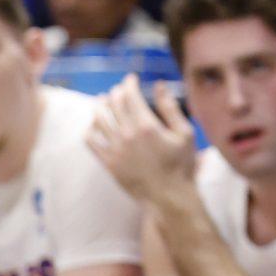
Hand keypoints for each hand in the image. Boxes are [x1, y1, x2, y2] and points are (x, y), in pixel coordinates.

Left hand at [87, 76, 197, 203]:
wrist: (168, 196)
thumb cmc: (181, 164)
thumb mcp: (185, 133)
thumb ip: (170, 108)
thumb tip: (160, 86)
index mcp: (146, 125)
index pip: (131, 96)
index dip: (129, 84)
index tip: (131, 78)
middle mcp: (127, 135)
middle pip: (114, 105)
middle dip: (116, 92)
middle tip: (118, 88)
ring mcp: (116, 150)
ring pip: (100, 121)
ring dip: (99, 107)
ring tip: (101, 100)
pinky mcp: (109, 164)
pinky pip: (92, 143)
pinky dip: (90, 130)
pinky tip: (93, 125)